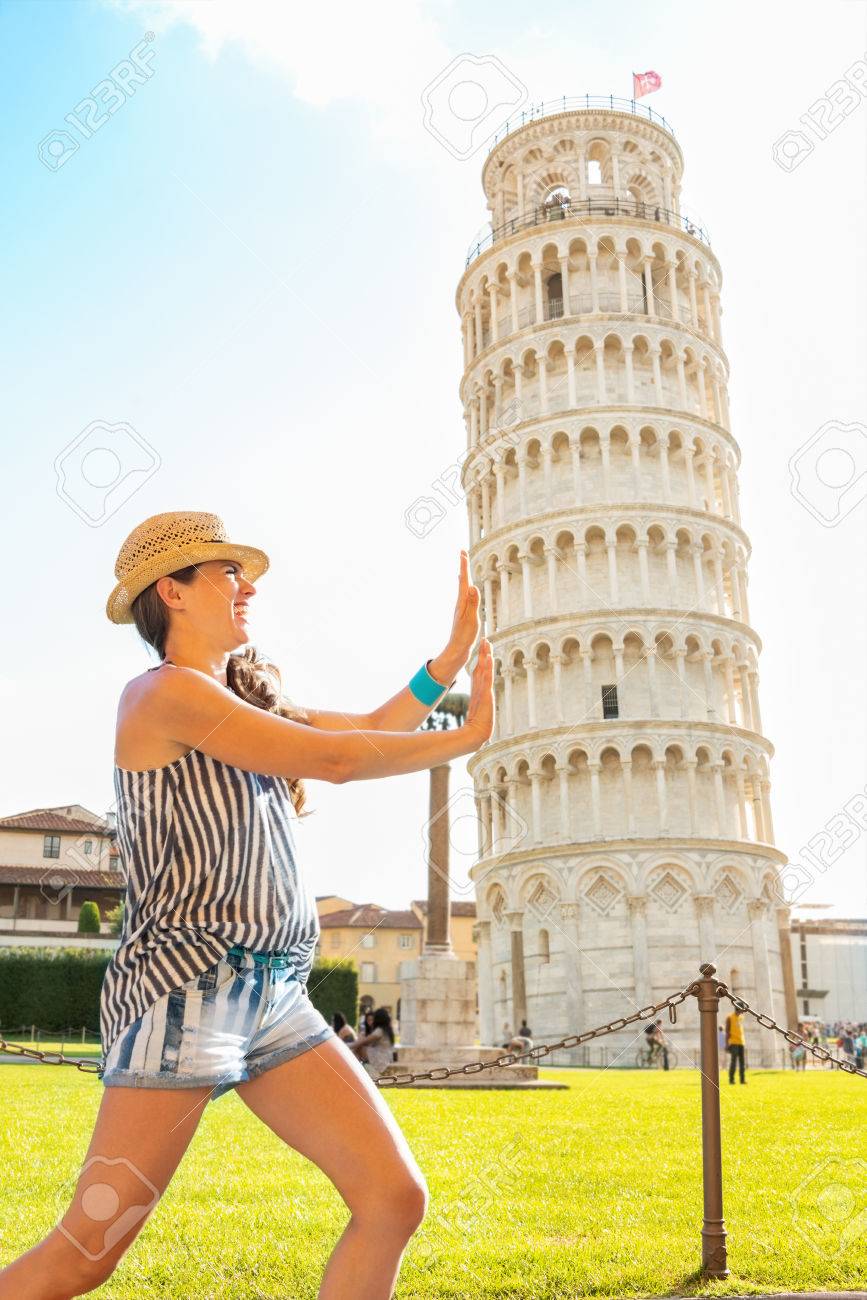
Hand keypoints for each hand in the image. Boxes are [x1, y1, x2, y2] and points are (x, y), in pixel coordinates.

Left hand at [432, 551, 479, 681]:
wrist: (457, 649)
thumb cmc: (464, 635)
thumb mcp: (471, 619)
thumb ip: (472, 603)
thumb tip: (472, 586)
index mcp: (462, 602)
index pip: (463, 580)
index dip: (464, 566)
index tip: (462, 552)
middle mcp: (460, 602)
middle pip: (462, 580)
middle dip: (463, 566)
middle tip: (462, 553)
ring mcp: (461, 608)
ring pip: (462, 587)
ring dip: (464, 575)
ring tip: (463, 567)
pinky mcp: (464, 614)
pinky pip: (465, 596)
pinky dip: (465, 588)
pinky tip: (466, 590)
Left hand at [463, 638, 492, 747]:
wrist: (475, 734)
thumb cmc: (473, 723)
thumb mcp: (472, 706)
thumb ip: (472, 698)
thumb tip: (467, 691)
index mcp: (480, 691)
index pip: (481, 671)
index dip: (482, 659)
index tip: (483, 646)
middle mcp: (484, 689)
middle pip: (485, 668)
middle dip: (486, 654)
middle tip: (486, 639)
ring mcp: (487, 691)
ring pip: (487, 670)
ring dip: (487, 657)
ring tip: (487, 644)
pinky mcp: (487, 695)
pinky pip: (487, 679)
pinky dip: (488, 668)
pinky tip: (488, 659)